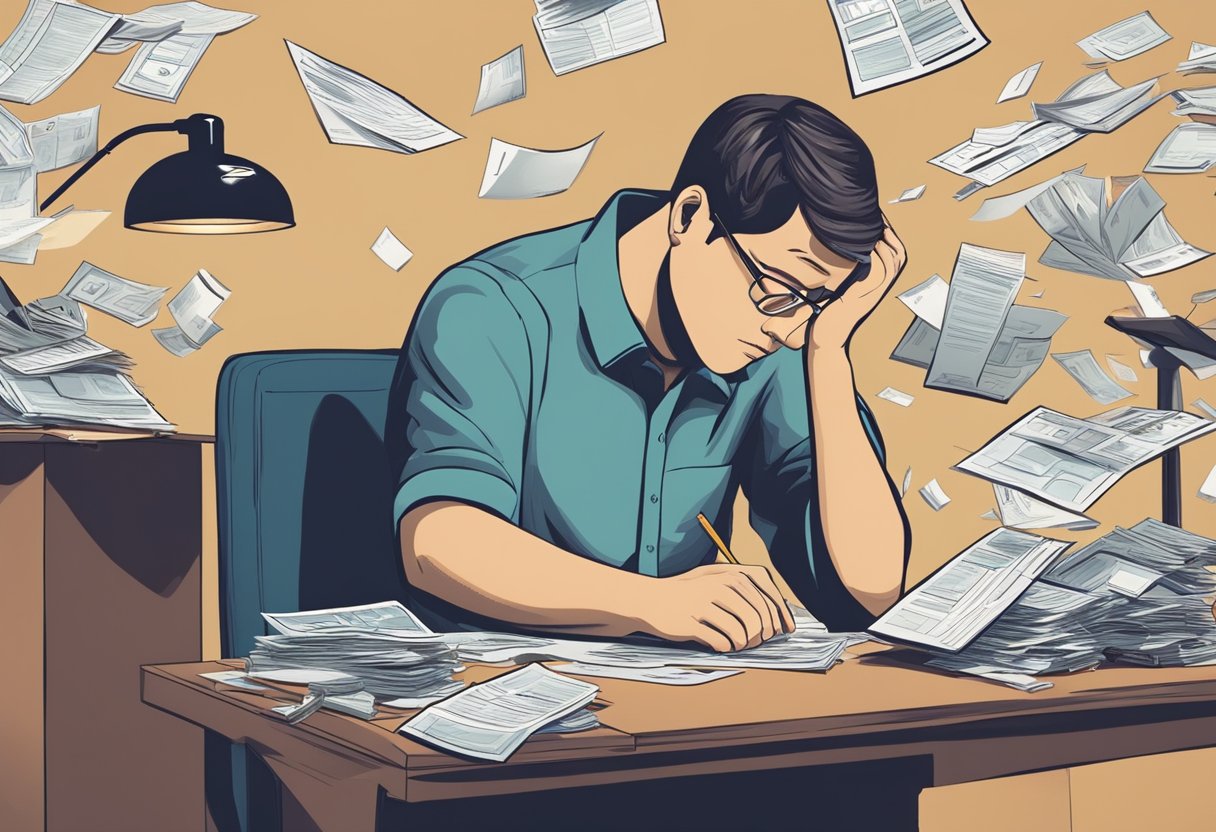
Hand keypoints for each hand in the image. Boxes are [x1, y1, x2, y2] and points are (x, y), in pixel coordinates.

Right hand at [632, 564, 796, 651]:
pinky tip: (720, 645)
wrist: (652, 600)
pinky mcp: (691, 624)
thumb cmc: (690, 596)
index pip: (766, 603)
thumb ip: (744, 595)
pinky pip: (720, 642)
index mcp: (729, 578)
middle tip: (753, 643)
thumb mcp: (717, 585)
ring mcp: (704, 605)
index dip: (777, 622)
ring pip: (740, 634)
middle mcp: (719, 588)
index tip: (778, 634)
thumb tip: (777, 618)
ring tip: (737, 645)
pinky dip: (725, 648)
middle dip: (760, 637)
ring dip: (743, 645)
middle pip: (756, 621)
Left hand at [808, 218, 906, 351]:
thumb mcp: (842, 287)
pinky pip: (883, 272)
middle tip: (881, 220)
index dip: (890, 238)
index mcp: (875, 283)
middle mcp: (879, 287)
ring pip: (894, 261)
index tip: (880, 222)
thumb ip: (848, 272)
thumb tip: (843, 252)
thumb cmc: (831, 312)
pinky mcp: (868, 295)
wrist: (829, 335)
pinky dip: (880, 256)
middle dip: (893, 235)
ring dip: (888, 241)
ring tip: (879, 227)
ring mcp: (876, 291)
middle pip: (899, 256)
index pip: (893, 256)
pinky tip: (872, 245)